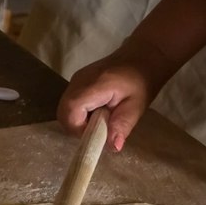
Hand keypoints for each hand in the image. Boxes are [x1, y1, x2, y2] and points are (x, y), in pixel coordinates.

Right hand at [58, 37, 171, 151]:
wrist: (141, 57)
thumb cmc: (142, 81)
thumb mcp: (137, 106)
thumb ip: (122, 125)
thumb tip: (113, 147)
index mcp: (93, 86)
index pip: (71, 113)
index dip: (79, 129)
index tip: (98, 133)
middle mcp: (78, 81)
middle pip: (63, 113)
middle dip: (77, 127)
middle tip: (99, 128)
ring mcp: (74, 80)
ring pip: (64, 109)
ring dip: (78, 120)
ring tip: (100, 119)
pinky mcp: (75, 81)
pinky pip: (69, 103)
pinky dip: (79, 113)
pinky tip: (97, 110)